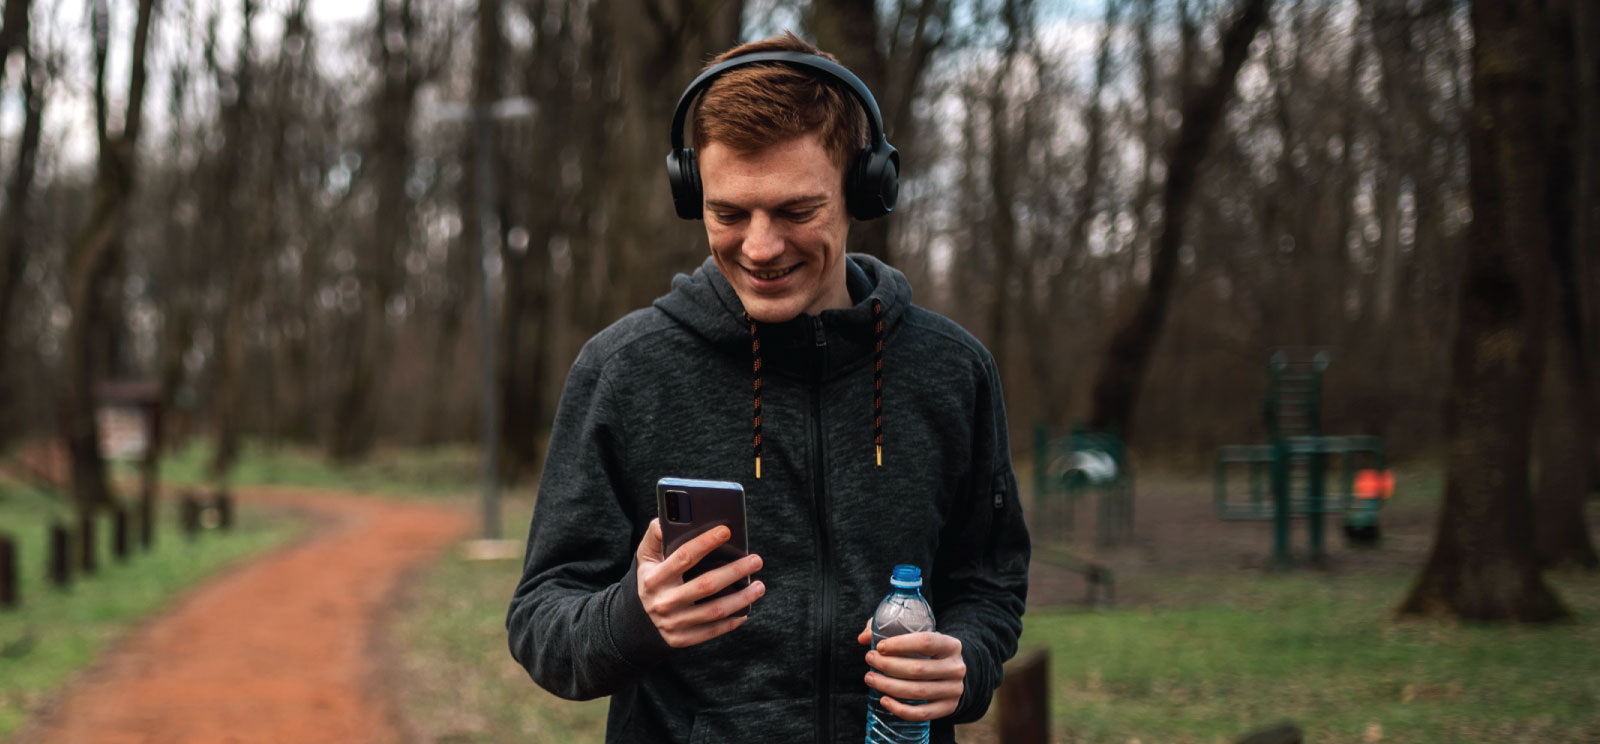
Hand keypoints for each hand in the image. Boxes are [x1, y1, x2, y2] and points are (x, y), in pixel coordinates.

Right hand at [636, 519, 764, 647]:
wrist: (638, 618)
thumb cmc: (651, 578)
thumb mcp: (645, 557)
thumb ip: (654, 536)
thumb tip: (666, 521)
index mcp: (654, 579)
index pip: (684, 557)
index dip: (706, 542)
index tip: (727, 531)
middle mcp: (663, 602)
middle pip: (707, 585)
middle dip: (735, 571)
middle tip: (756, 560)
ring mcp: (672, 623)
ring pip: (715, 610)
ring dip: (742, 598)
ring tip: (760, 586)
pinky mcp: (681, 639)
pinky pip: (712, 631)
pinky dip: (732, 621)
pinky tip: (745, 610)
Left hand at [856, 622, 965, 720]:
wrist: (951, 673)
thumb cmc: (927, 651)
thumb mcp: (917, 635)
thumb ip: (889, 630)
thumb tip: (863, 638)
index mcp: (951, 645)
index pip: (925, 642)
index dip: (899, 644)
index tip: (879, 647)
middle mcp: (956, 668)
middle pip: (918, 669)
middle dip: (888, 665)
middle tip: (869, 659)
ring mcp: (954, 690)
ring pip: (917, 692)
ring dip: (888, 686)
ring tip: (870, 678)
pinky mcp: (948, 708)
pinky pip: (921, 713)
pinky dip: (900, 709)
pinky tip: (883, 700)